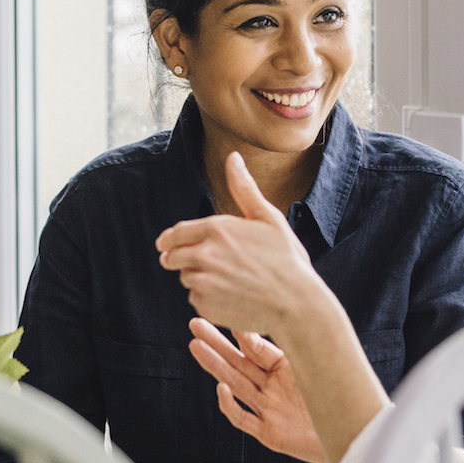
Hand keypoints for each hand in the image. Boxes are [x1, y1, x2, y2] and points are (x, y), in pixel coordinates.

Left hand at [156, 152, 326, 337]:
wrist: (296, 302)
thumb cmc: (287, 259)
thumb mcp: (268, 218)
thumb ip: (244, 188)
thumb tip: (233, 157)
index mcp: (216, 228)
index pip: (175, 233)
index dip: (169, 240)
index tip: (167, 244)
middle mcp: (204, 254)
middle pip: (172, 257)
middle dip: (180, 259)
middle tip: (198, 264)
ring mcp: (203, 281)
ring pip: (186, 278)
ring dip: (197, 278)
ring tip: (226, 280)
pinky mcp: (206, 305)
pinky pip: (196, 300)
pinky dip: (208, 299)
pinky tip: (230, 297)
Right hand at [189, 317, 327, 462]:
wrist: (353, 434)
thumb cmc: (341, 397)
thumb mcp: (316, 365)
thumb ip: (298, 345)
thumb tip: (281, 313)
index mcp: (286, 368)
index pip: (256, 347)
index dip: (241, 332)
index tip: (228, 313)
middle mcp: (273, 387)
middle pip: (239, 363)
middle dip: (216, 344)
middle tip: (196, 325)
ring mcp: (269, 409)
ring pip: (236, 384)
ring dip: (215, 367)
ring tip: (197, 347)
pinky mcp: (269, 432)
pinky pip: (243, 418)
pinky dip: (230, 405)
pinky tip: (220, 388)